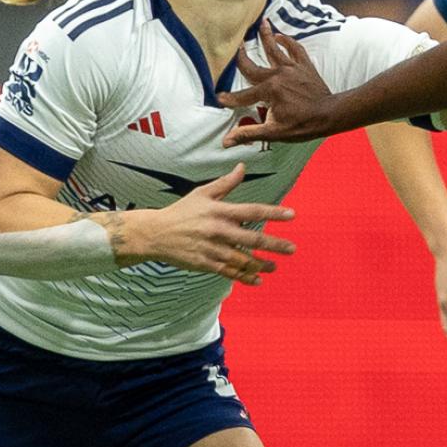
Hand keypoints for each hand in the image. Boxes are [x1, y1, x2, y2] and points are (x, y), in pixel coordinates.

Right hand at [130, 162, 295, 284]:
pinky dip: (244, 277)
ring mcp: (212, 249)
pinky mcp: (205, 264)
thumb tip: (242, 167)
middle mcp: (218, 230)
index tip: (292, 215)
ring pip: (242, 259)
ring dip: (261, 264)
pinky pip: (229, 272)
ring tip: (275, 266)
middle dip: (274, 244)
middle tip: (292, 248)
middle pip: (252, 239)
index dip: (273, 213)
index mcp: (219, 211)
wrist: (155, 233)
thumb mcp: (202, 193)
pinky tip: (258, 279)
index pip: (252, 211)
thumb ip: (226, 183)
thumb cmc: (181, 211)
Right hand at [219, 20, 336, 146]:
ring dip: (266, 36)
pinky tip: (281, 35)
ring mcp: (291, 68)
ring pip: (275, 49)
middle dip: (241, 57)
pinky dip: (288, 41)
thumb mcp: (273, 132)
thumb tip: (226, 141)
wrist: (330, 115)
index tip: (218, 98)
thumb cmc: (302, 125)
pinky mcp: (304, 66)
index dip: (230, 99)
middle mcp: (277, 75)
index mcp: (268, 91)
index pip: (243, 96)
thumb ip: (248, 133)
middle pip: (253, 66)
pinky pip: (295, 49)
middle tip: (233, 45)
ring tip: (261, 22)